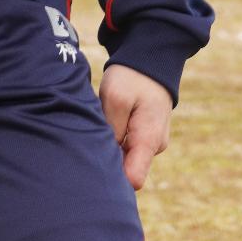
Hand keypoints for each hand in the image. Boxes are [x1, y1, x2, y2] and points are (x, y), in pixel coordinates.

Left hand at [99, 63, 172, 191]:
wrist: (150, 60)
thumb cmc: (132, 78)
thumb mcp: (115, 99)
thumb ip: (111, 132)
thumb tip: (103, 159)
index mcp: (148, 140)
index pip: (133, 180)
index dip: (112, 179)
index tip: (93, 166)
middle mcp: (153, 147)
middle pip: (127, 173)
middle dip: (107, 164)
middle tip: (88, 145)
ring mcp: (151, 143)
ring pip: (125, 160)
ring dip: (109, 150)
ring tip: (97, 130)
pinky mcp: (145, 137)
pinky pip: (127, 149)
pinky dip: (114, 143)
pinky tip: (105, 128)